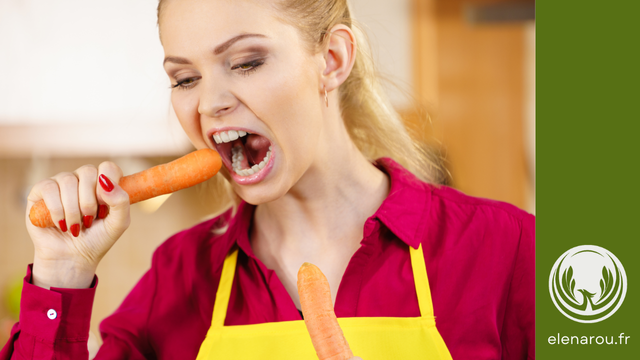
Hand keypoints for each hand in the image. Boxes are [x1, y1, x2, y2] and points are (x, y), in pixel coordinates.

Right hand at [26, 161, 130, 288]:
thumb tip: (106, 181)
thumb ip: (121, 202)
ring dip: (73, 210)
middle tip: (89, 220)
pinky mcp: (40, 191)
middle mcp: (82, 179)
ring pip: (68, 180)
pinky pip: (49, 188)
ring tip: (75, 227)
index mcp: (103, 183)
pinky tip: (60, 224)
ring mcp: (61, 183)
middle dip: (90, 201)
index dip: (108, 185)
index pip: (108, 168)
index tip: (105, 208)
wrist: (72, 258)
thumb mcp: (118, 224)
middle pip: (88, 172)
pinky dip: (57, 209)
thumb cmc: (98, 239)